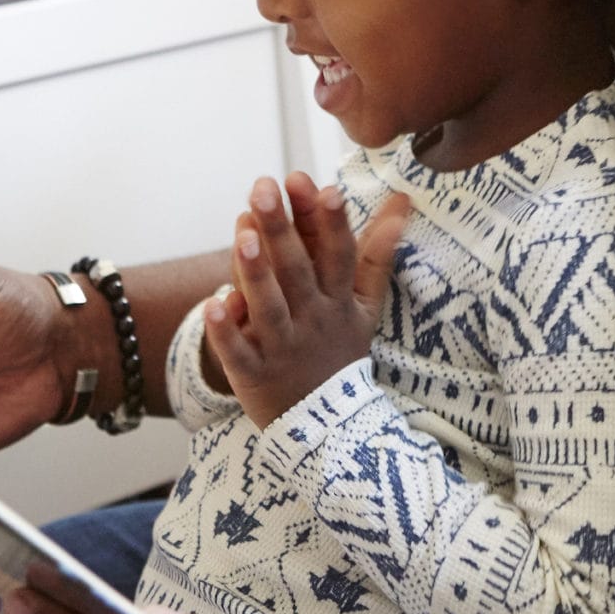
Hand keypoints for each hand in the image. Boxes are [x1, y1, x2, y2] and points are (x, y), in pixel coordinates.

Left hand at [200, 173, 410, 427]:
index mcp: (339, 300)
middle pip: (297, 270)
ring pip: (269, 306)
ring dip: (256, 271)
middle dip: (282, 228)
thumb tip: (402, 201)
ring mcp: (283, 348)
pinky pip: (238, 352)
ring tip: (243, 232)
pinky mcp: (253, 374)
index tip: (325, 187)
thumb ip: (378, 253)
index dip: (333, 224)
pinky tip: (213, 302)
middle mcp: (312, 320)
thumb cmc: (340, 351)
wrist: (327, 426)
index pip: (339, 256)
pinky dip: (225, 330)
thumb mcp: (366, 305)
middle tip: (264, 187)